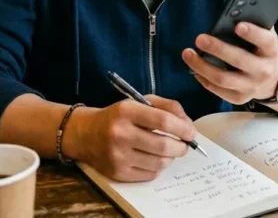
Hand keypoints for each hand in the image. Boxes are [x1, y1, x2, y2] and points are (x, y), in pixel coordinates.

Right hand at [62, 95, 196, 181]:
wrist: (85, 134)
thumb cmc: (118, 116)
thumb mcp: (139, 102)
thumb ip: (167, 107)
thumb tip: (188, 125)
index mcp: (126, 111)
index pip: (163, 121)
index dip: (183, 128)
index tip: (192, 132)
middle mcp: (120, 134)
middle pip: (163, 145)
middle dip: (181, 146)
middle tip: (185, 145)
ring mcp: (117, 156)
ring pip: (159, 163)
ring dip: (171, 157)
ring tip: (170, 150)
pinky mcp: (117, 173)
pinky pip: (149, 174)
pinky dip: (159, 167)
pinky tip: (155, 158)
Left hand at [182, 22, 277, 104]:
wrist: (273, 80)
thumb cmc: (262, 51)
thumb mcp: (264, 37)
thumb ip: (254, 23)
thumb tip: (234, 6)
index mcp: (270, 50)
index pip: (265, 41)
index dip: (253, 33)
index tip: (238, 25)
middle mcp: (263, 70)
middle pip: (240, 60)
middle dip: (218, 49)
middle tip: (200, 38)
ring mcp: (251, 86)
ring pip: (224, 79)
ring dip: (202, 66)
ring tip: (187, 53)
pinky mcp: (240, 98)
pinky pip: (218, 90)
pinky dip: (204, 79)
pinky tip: (194, 69)